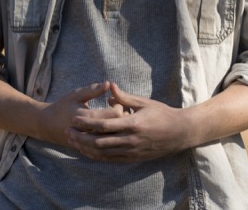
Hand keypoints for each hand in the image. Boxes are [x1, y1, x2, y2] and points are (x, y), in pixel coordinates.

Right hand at [36, 82, 119, 146]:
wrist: (47, 126)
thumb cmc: (63, 106)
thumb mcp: (76, 95)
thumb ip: (92, 90)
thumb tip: (109, 83)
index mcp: (87, 117)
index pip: (114, 114)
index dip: (119, 105)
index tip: (115, 100)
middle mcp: (89, 132)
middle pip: (116, 128)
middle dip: (121, 117)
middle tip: (118, 108)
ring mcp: (89, 143)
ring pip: (112, 139)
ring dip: (117, 129)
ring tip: (113, 118)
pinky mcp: (88, 149)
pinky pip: (105, 146)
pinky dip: (110, 138)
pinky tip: (107, 129)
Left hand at [65, 82, 193, 161]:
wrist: (179, 133)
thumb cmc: (162, 114)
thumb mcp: (144, 102)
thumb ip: (124, 97)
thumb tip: (110, 87)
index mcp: (132, 124)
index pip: (103, 125)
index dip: (86, 123)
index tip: (74, 119)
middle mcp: (130, 140)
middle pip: (99, 142)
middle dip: (81, 137)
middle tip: (68, 132)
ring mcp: (131, 151)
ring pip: (103, 153)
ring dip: (86, 148)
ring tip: (74, 142)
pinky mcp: (133, 158)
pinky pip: (111, 159)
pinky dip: (97, 156)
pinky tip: (88, 151)